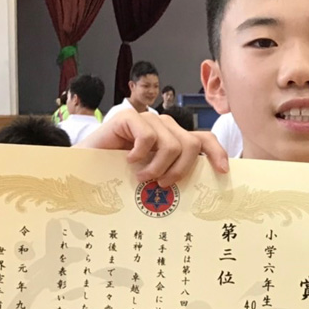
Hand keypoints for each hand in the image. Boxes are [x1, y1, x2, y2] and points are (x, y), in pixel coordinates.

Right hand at [77, 109, 228, 185]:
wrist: (86, 170)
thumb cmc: (120, 177)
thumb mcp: (154, 179)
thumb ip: (174, 176)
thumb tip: (202, 191)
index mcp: (174, 140)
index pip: (204, 140)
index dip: (217, 153)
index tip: (223, 172)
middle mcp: (165, 127)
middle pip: (191, 144)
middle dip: (180, 169)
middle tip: (162, 185)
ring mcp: (147, 120)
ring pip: (171, 144)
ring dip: (157, 167)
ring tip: (141, 178)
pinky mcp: (128, 117)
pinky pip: (148, 136)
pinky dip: (140, 155)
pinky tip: (128, 161)